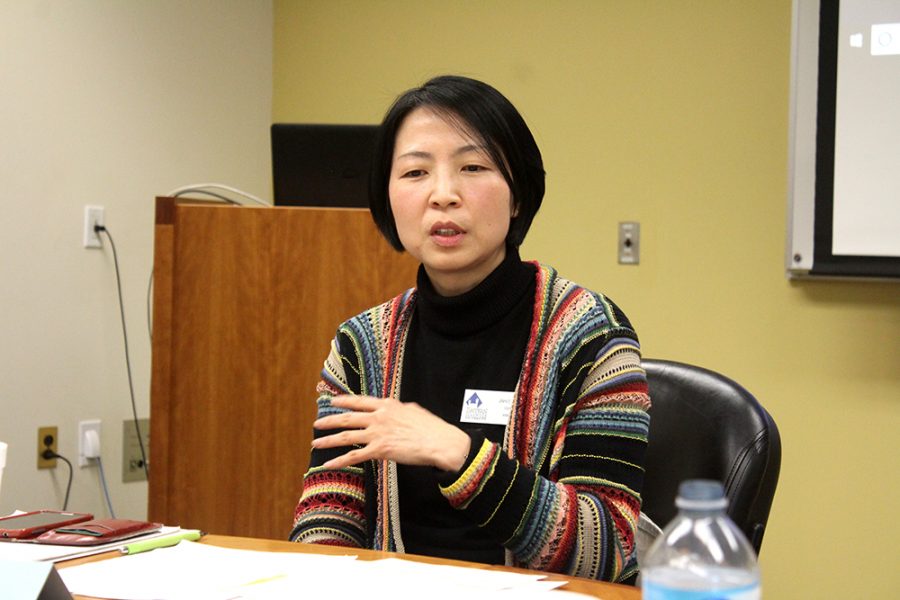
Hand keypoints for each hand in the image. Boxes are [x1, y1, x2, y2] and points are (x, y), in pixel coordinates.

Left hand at [311, 395, 470, 471]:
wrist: (440, 442)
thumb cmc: (431, 427)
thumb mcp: (413, 410)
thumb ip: (399, 409)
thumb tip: (395, 409)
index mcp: (387, 405)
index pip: (360, 401)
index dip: (344, 401)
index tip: (332, 401)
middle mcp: (379, 417)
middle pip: (348, 418)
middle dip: (329, 421)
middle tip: (317, 423)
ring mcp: (377, 433)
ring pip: (346, 436)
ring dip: (328, 441)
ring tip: (315, 443)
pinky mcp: (380, 450)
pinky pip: (355, 456)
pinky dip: (340, 461)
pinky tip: (329, 464)